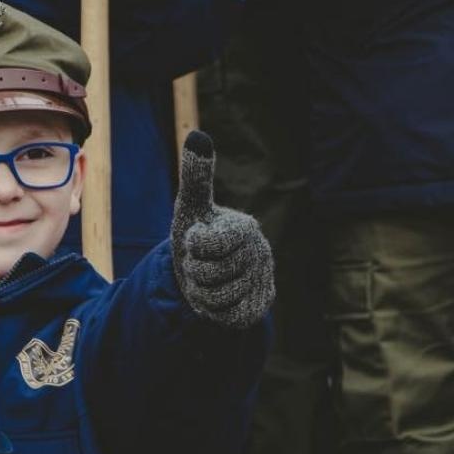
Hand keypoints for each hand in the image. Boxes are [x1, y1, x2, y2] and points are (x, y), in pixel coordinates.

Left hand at [170, 131, 274, 328]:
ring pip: (216, 298)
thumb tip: (198, 136)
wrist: (208, 273)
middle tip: (200, 264)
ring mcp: (263, 280)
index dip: (191, 246)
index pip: (204, 244)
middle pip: (208, 274)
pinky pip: (228, 317)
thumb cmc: (199, 234)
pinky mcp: (260, 306)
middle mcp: (260, 252)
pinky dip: (214, 311)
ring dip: (201, 293)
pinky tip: (217, 298)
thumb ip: (196, 175)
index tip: (196, 240)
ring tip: (207, 280)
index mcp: (243, 227)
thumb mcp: (191, 206)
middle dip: (194, 272)